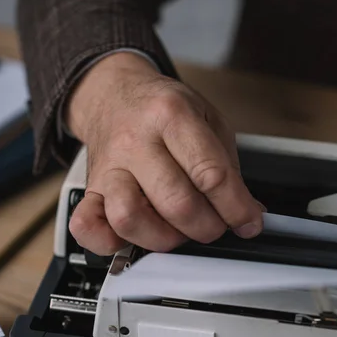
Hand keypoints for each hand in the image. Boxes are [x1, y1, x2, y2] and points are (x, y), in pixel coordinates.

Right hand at [66, 52, 262, 255]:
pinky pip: (87, 226)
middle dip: (208, 227)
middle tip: (217, 225)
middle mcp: (136, 140)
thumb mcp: (209, 120)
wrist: (115, 93)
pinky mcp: (90, 187)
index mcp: (172, 115)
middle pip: (176, 202)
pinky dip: (110, 243)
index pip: (210, 174)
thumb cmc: (164, 109)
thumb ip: (228, 167)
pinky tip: (136, 237)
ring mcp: (109, 166)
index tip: (249, 222)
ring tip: (181, 230)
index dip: (236, 208)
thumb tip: (248, 213)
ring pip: (130, 218)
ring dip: (166, 238)